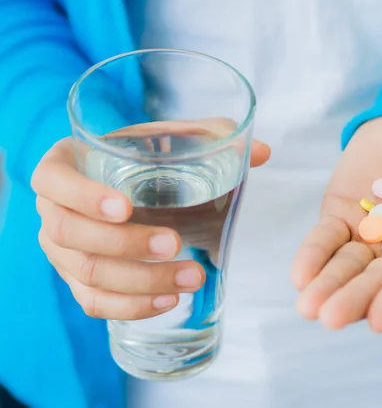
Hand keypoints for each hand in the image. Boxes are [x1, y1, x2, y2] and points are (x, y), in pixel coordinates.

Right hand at [33, 126, 269, 320]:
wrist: (127, 188)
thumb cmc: (143, 160)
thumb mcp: (169, 140)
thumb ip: (211, 137)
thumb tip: (264, 152)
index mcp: (65, 167)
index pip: (53, 180)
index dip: (82, 195)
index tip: (125, 206)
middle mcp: (53, 210)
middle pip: (69, 234)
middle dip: (125, 244)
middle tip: (175, 243)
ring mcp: (61, 251)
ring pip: (86, 274)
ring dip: (139, 281)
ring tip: (190, 277)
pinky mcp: (79, 281)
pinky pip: (94, 303)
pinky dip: (131, 306)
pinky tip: (168, 301)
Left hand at [292, 109, 381, 331]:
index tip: (380, 319)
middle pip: (378, 278)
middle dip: (355, 298)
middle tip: (331, 318)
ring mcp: (371, 235)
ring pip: (348, 265)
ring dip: (329, 285)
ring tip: (309, 307)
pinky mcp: (343, 216)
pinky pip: (326, 237)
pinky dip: (313, 254)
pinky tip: (301, 275)